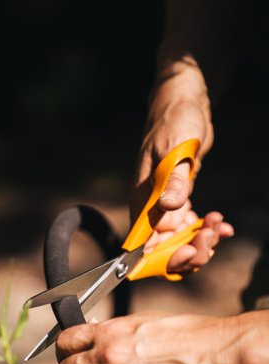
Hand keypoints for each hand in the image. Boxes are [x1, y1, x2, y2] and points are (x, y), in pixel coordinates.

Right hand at [131, 66, 232, 271]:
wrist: (184, 105)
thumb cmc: (176, 122)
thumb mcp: (177, 149)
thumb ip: (174, 180)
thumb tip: (169, 206)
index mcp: (142, 201)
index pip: (143, 245)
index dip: (164, 257)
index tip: (189, 252)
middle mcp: (149, 209)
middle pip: (162, 250)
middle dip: (189, 252)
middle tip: (211, 235)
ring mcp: (163, 208)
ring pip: (178, 242)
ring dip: (201, 242)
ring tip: (219, 224)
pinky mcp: (177, 202)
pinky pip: (188, 228)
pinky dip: (205, 231)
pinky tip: (222, 223)